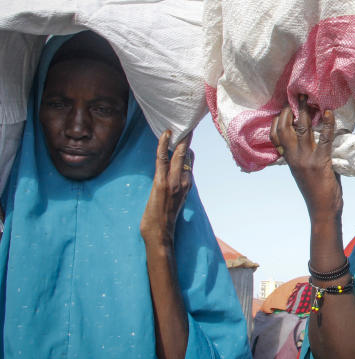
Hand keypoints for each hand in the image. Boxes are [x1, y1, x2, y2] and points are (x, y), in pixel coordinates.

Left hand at [140, 130, 192, 245]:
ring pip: (178, 154)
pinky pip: (163, 159)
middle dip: (187, 138)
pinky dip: (163, 145)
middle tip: (187, 124)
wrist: (160, 234)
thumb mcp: (174, 201)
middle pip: (187, 154)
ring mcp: (174, 181)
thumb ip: (176, 188)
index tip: (186, 134)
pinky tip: (165, 135)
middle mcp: (184, 181)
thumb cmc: (163, 220)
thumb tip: (174, 178)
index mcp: (187, 185)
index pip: (189, 161)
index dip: (187, 147)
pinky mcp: (161, 182)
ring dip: (178, 138)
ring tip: (177, 125)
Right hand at [270, 95, 342, 220]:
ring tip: (309, 98)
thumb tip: (312, 139)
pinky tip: (329, 113)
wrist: (322, 211)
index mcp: (288, 159)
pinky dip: (327, 124)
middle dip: (289, 110)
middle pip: (285, 128)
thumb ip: (304, 155)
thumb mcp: (303, 172)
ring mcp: (306, 159)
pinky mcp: (321, 162)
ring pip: (302, 129)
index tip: (284, 107)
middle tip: (297, 95)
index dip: (277, 120)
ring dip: (306, 111)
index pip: (275, 136)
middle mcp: (294, 157)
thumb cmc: (316, 191)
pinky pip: (324, 138)